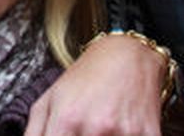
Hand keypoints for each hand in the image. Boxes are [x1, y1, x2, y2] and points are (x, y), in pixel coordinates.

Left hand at [24, 34, 164, 135]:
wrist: (127, 56)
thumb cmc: (85, 78)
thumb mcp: (49, 99)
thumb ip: (34, 132)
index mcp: (67, 119)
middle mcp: (96, 127)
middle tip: (82, 132)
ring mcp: (125, 133)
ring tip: (99, 131)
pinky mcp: (149, 135)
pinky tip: (117, 131)